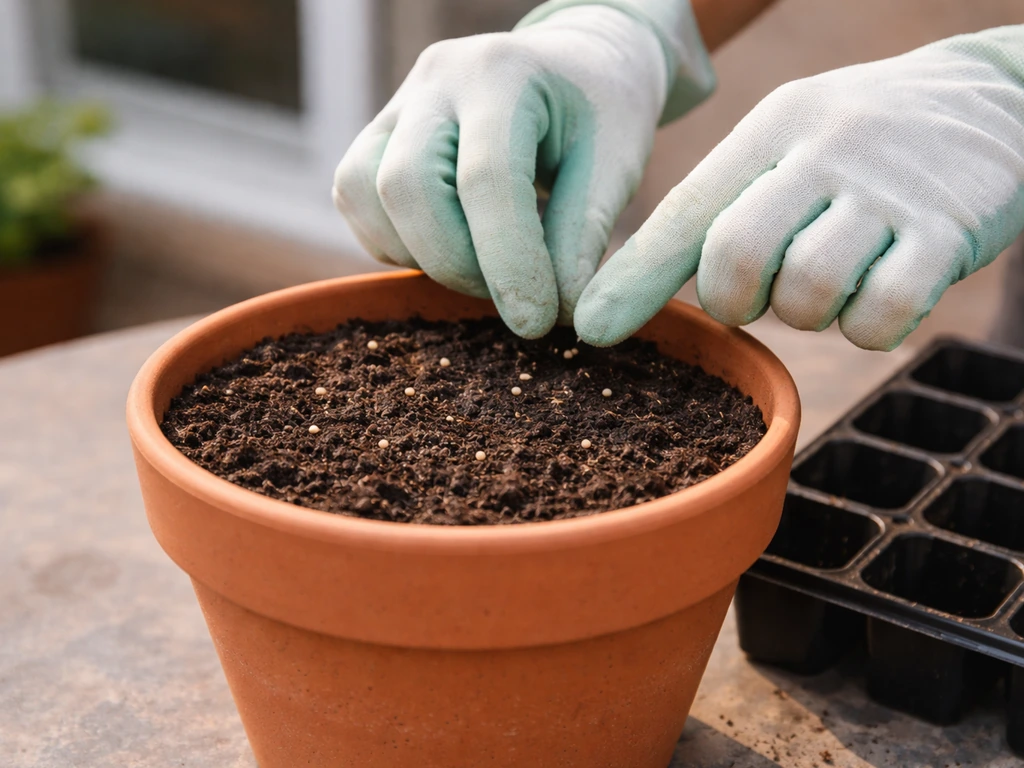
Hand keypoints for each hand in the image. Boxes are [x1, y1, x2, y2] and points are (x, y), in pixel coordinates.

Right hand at [333, 1, 713, 337]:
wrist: (573, 66)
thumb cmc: (601, 115)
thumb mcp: (616, 165)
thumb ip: (583, 234)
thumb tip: (559, 315)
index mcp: (503, 73)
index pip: (487, 177)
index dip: (508, 261)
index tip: (537, 320)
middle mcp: (436, 80)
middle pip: (405, 186)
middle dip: (455, 264)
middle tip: (514, 297)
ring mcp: (397, 105)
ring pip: (362, 195)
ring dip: (421, 257)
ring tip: (487, 269)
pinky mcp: (376, 136)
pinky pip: (357, 203)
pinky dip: (400, 246)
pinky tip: (457, 247)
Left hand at [576, 26, 1023, 350]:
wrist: (992, 97)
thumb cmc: (858, 143)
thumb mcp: (786, 143)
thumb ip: (722, 206)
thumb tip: (647, 288)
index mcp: (770, 131)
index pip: (686, 211)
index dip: (635, 278)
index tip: (592, 329)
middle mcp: (823, 152)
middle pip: (736, 256)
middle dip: (733, 300)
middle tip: (756, 294)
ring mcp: (888, 192)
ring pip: (808, 294)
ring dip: (807, 313)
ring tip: (831, 279)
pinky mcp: (947, 232)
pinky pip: (881, 316)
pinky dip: (868, 327)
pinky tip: (879, 294)